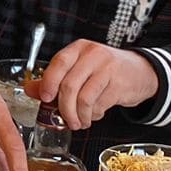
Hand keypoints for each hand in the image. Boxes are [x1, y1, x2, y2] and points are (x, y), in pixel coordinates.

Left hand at [34, 39, 158, 130]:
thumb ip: (54, 79)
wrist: (140, 72)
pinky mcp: (119, 84)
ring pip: (84, 98)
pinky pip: (99, 105)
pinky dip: (93, 115)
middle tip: (66, 119)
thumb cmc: (105, 70)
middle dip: (64, 108)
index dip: (49, 82)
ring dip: (79, 116)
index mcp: (79, 49)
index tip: (45, 98)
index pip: (59, 63)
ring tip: (79, 121)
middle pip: (69, 85)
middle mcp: (93, 55)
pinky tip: (94, 115)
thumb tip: (29, 89)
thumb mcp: (79, 69)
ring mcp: (108, 69)